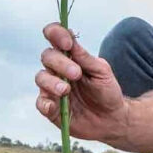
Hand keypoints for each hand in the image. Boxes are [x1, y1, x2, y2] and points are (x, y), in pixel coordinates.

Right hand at [35, 23, 129, 143]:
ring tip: (66, 90)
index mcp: (71, 56)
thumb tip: (71, 42)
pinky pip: (40, 103)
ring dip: (52, 82)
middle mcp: (58, 69)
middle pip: (47, 56)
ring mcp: (52, 88)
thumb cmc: (107, 91)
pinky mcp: (51, 108)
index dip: (56, 34)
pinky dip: (45, 103)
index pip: (54, 36)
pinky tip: (54, 105)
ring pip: (41, 77)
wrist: (111, 118)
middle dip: (60, 63)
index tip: (67, 43)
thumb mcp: (102, 72)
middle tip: (76, 73)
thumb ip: (86, 58)